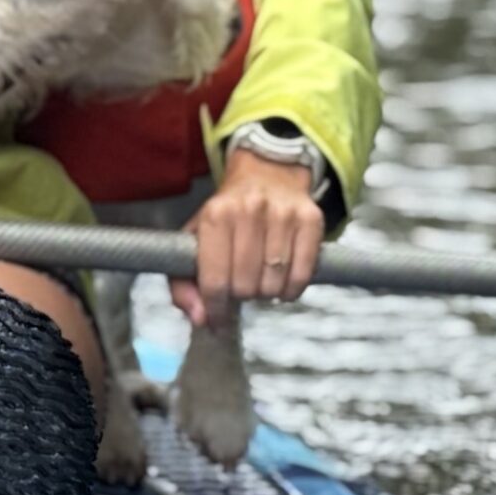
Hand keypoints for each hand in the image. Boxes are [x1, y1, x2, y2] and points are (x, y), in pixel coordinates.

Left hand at [172, 147, 324, 325]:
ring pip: (273, 285)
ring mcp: (284, 214)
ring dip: (265, 293)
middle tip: (241, 285)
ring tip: (259, 279)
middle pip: (245, 287)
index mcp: (216, 215)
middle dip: (240, 295)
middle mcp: (250, 211)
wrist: (268, 173)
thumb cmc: (226, 216)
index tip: (216, 320)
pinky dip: (291, 290)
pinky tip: (281, 284)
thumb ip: (184, 285)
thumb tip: (202, 320)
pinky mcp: (311, 221)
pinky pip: (302, 276)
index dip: (215, 309)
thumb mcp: (194, 241)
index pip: (214, 281)